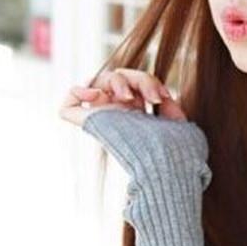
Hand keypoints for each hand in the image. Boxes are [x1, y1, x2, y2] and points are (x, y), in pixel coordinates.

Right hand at [59, 68, 210, 192]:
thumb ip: (170, 109)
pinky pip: (68, 106)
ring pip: (98, 81)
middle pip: (118, 76)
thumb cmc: (176, 154)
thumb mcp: (178, 126)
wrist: (167, 169)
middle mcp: (118, 113)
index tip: (163, 97)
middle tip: (153, 99)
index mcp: (136, 113)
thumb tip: (163, 98)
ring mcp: (104, 117)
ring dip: (117, 80)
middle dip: (139, 79)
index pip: (133, 82)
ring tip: (128, 97)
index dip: (148, 82)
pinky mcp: (90, 125)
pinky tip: (95, 94)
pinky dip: (77, 92)